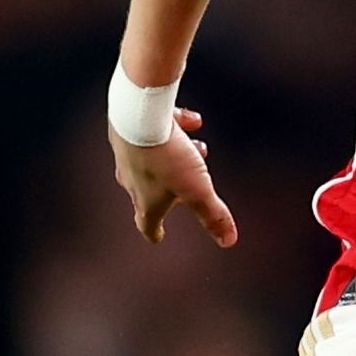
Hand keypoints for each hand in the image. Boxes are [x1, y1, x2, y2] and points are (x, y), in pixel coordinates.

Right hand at [112, 108, 237, 246]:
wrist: (139, 115)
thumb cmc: (164, 157)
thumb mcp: (197, 190)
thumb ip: (213, 214)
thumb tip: (228, 240)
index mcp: (145, 201)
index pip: (147, 224)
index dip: (155, 231)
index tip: (159, 234)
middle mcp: (131, 179)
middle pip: (150, 191)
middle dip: (172, 189)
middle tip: (188, 185)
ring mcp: (127, 154)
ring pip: (153, 160)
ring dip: (176, 157)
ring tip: (197, 149)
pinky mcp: (126, 129)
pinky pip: (152, 131)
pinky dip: (173, 128)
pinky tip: (191, 120)